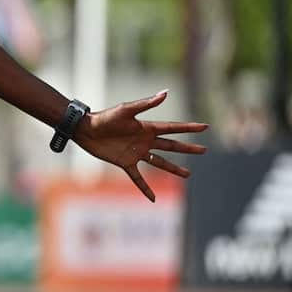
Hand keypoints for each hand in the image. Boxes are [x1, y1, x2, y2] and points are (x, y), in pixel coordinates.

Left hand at [73, 90, 208, 201]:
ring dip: (173, 168)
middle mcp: (145, 141)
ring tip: (188, 174)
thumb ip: (146, 104)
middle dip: (187, 148)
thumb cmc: (105, 118)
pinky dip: (145, 188)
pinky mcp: (125, 163)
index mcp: (147, 127)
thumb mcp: (127, 110)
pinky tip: (153, 199)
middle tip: (204, 150)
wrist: (86, 130)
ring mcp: (136, 153)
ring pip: (159, 162)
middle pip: (171, 146)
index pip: (173, 128)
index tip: (205, 127)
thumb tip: (166, 93)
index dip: (189, 128)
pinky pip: (138, 178)